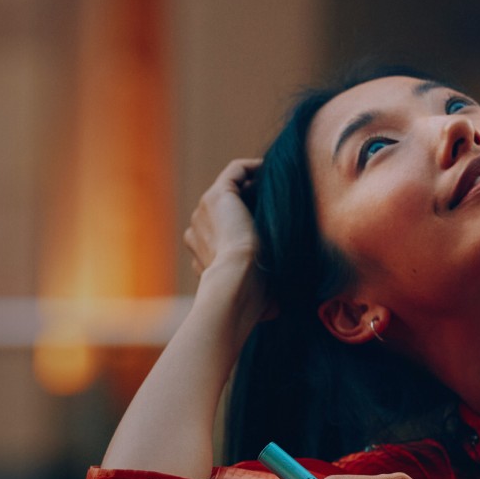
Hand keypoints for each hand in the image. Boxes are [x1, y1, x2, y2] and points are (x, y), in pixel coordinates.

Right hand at [183, 158, 275, 321]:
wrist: (237, 282)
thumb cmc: (248, 297)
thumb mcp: (254, 293)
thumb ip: (260, 292)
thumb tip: (276, 310)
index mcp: (203, 252)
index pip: (224, 229)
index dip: (249, 222)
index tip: (275, 222)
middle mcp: (198, 229)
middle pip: (226, 207)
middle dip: (253, 201)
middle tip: (281, 204)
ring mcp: (203, 211)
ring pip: (232, 189)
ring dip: (255, 184)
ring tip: (280, 187)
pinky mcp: (216, 195)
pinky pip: (235, 171)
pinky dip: (255, 168)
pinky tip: (275, 172)